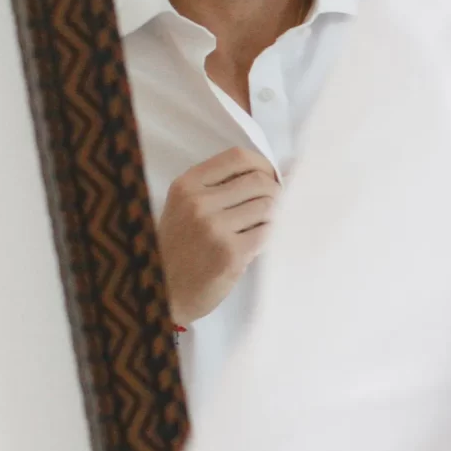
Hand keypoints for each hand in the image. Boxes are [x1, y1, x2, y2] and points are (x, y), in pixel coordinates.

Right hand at [158, 145, 279, 323]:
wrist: (165, 294)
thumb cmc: (180, 249)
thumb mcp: (186, 207)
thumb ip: (222, 186)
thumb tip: (285, 167)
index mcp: (186, 185)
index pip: (238, 157)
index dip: (263, 165)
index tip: (269, 178)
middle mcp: (198, 202)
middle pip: (259, 181)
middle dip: (275, 192)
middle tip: (272, 207)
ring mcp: (214, 228)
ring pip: (268, 206)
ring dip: (273, 217)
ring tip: (258, 228)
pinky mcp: (230, 254)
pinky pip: (267, 232)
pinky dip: (268, 236)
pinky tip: (254, 244)